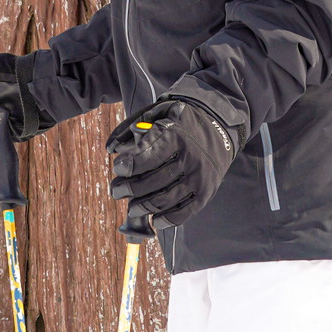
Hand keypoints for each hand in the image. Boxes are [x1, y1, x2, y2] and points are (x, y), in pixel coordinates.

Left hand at [107, 96, 238, 227]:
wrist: (219, 126)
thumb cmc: (182, 120)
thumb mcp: (160, 111)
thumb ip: (134, 125)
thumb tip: (111, 148)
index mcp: (176, 135)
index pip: (145, 157)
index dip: (127, 167)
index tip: (117, 169)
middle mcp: (189, 158)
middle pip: (151, 182)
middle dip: (128, 189)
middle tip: (116, 190)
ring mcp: (198, 178)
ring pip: (164, 200)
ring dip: (142, 207)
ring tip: (131, 207)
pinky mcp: (205, 193)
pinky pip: (184, 213)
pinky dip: (166, 220)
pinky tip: (154, 220)